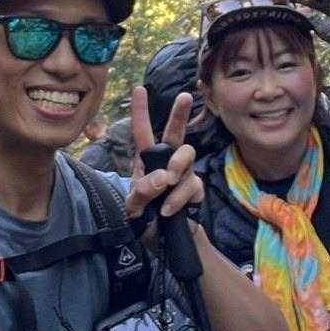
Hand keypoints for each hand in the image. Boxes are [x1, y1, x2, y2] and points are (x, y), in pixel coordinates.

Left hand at [124, 85, 202, 221]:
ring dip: (176, 168)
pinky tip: (169, 211)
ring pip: (186, 157)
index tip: (140, 89)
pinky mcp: (195, 189)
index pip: (143, 133)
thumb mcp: (133, 208)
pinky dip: (179, 198)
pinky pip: (192, 185)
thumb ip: (142, 193)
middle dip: (179, 114)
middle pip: (176, 133)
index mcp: (146, 161)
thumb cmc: (145, 218)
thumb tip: (162, 178)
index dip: (141, 111)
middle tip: (184, 96)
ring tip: (167, 185)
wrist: (164, 241)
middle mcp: (167, 162)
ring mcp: (183, 174)